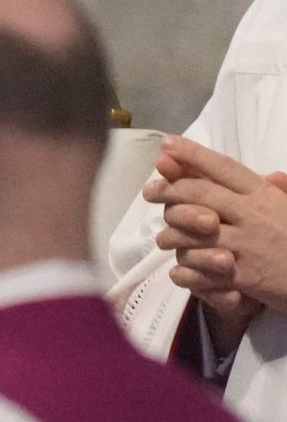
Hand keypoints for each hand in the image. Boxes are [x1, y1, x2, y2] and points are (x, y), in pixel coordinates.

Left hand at [144, 135, 286, 333]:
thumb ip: (277, 193)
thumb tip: (270, 174)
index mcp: (264, 196)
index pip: (224, 168)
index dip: (193, 154)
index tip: (167, 145)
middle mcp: (252, 215)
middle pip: (199, 194)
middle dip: (168, 189)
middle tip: (148, 190)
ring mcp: (246, 245)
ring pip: (192, 232)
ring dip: (172, 234)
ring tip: (163, 237)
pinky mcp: (242, 276)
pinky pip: (199, 269)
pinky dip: (184, 271)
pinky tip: (177, 270)